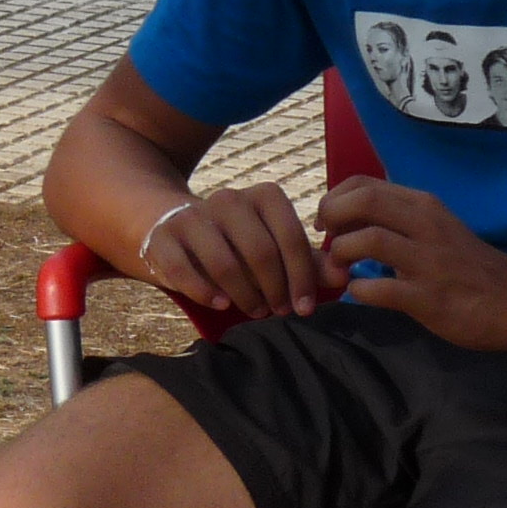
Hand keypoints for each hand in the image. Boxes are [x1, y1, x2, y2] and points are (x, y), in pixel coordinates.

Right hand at [141, 178, 336, 319]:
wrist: (175, 227)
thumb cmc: (237, 242)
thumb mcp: (275, 246)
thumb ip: (308, 262)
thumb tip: (344, 276)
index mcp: (263, 196)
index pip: (292, 237)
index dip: (302, 277)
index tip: (305, 306)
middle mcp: (228, 199)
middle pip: (260, 251)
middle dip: (274, 289)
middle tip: (278, 311)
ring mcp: (193, 216)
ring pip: (224, 263)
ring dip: (244, 295)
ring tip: (255, 310)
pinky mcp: (163, 237)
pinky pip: (184, 270)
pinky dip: (204, 292)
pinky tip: (221, 304)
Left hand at [316, 178, 506, 348]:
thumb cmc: (468, 264)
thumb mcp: (435, 228)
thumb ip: (397, 220)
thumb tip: (345, 222)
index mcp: (423, 206)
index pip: (363, 183)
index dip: (333, 199)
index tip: (327, 222)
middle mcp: (425, 225)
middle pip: (363, 201)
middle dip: (331, 217)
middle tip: (326, 241)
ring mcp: (428, 261)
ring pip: (368, 240)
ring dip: (341, 255)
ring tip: (341, 269)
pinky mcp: (429, 298)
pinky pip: (378, 289)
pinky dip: (358, 291)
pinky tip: (361, 294)